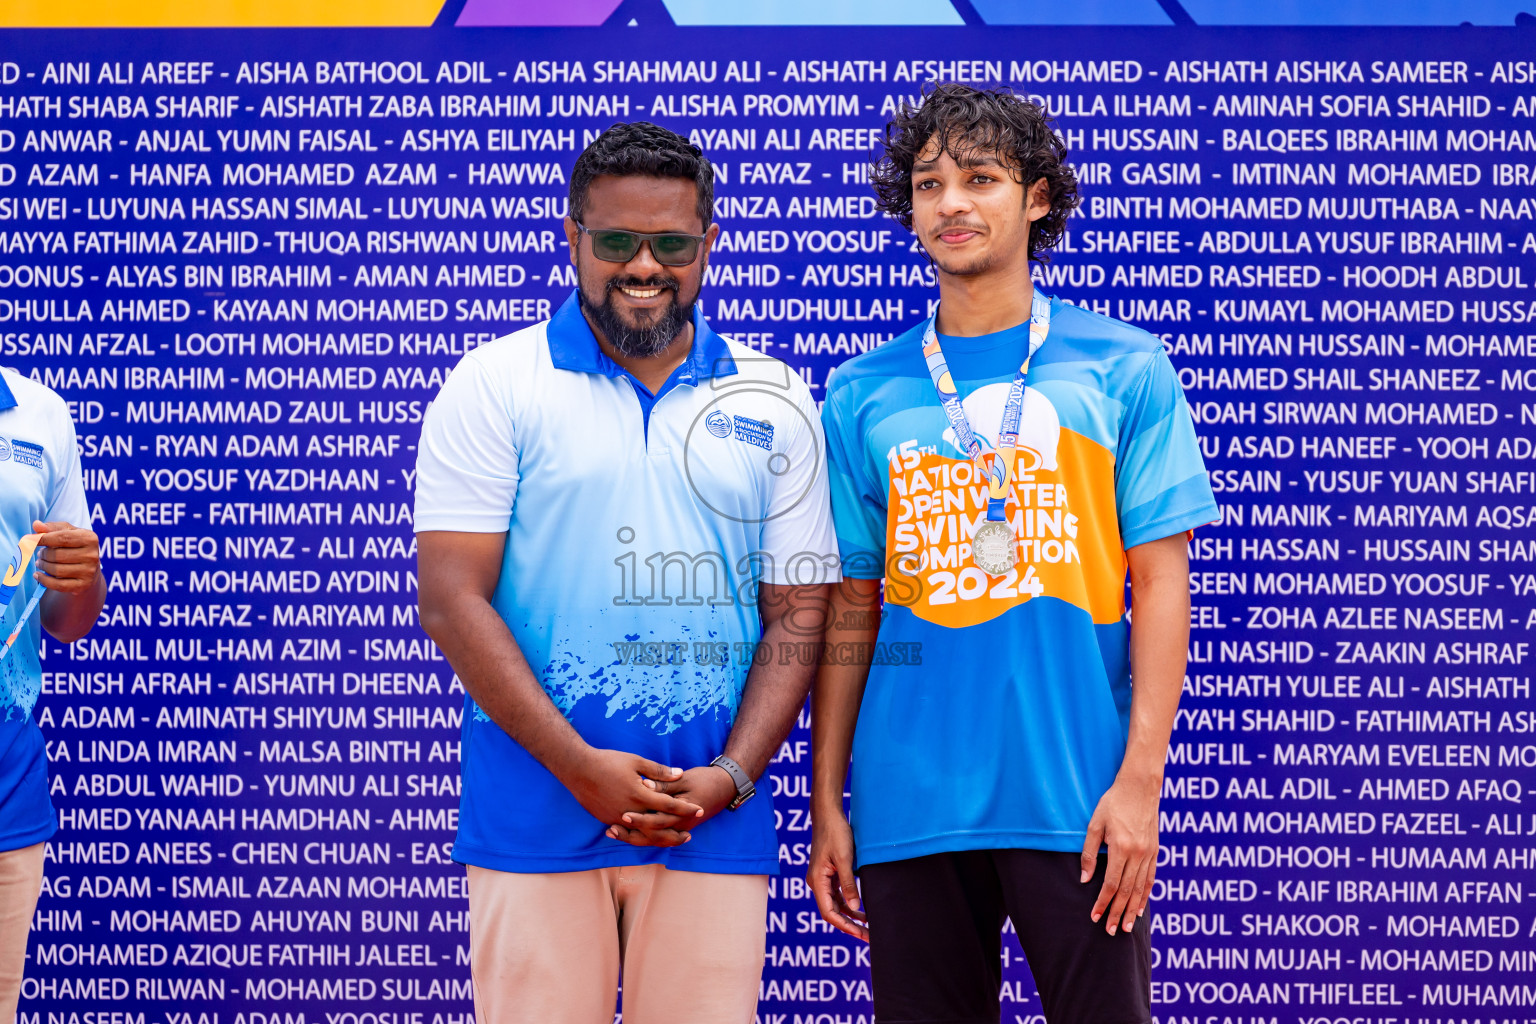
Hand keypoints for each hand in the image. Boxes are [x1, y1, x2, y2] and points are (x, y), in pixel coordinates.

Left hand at [32, 521, 99, 594]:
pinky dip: (44, 580)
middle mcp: (92, 555)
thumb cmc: (75, 547)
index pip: (62, 538)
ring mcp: (89, 571)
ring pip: (56, 570)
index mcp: (90, 538)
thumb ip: (51, 528)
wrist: (89, 570)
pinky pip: (58, 584)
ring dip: (43, 566)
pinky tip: (38, 575)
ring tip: (40, 563)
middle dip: (43, 554)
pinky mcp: (83, 585)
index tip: (30, 540)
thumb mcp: (67, 533)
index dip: (43, 539)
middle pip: (57, 555)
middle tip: (40, 554)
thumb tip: (36, 525)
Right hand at [559, 748, 703, 845]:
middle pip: (658, 828)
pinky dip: (641, 836)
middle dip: (675, 833)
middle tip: (689, 836)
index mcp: (639, 794)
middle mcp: (630, 810)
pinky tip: (648, 836)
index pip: (669, 805)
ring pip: (642, 835)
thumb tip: (680, 774)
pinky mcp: (607, 820)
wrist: (578, 769)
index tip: (699, 810)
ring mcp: (617, 818)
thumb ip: (659, 771)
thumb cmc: (608, 762)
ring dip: (659, 839)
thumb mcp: (636, 761)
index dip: (686, 808)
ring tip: (671, 840)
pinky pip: (628, 833)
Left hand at [605, 764, 735, 846]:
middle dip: (630, 833)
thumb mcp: (686, 779)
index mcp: (682, 815)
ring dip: (632, 836)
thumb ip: (665, 784)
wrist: (725, 787)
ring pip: (652, 838)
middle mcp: (679, 826)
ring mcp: (678, 827)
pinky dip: (639, 833)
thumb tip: (645, 784)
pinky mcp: (675, 825)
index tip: (623, 815)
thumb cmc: (706, 780)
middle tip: (610, 829)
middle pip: (651, 835)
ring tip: (611, 831)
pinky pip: (656, 834)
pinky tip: (624, 828)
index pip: (657, 821)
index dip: (639, 819)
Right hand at [807, 810, 866, 940]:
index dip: (845, 926)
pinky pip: (838, 894)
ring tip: (868, 926)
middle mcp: (817, 882)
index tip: (861, 934)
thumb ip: (849, 885)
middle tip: (868, 936)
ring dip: (850, 916)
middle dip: (849, 925)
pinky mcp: (829, 873)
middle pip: (832, 911)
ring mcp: (823, 878)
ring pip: (836, 904)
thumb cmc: (835, 833)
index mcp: (817, 881)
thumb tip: (855, 908)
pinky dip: (849, 903)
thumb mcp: (845, 859)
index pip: (829, 912)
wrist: (828, 814)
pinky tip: (862, 909)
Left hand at [1081, 773, 1159, 935]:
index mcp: (1121, 848)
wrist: (1140, 787)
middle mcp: (1138, 854)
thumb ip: (1089, 853)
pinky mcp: (1155, 851)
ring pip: (1140, 888)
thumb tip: (1084, 879)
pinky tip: (1140, 907)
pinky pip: (1150, 878)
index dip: (1102, 902)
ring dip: (1132, 909)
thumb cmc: (1113, 803)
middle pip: (1127, 891)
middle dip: (1117, 912)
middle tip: (1110, 931)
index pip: (1111, 884)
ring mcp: (1149, 853)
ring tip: (1125, 926)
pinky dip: (1145, 895)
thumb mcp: (1095, 824)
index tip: (1094, 917)